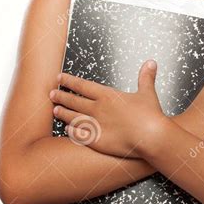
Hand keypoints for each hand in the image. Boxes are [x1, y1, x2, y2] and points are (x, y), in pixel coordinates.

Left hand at [49, 60, 167, 158]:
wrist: (151, 137)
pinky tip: (68, 129)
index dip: (69, 81)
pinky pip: (79, 135)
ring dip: (63, 113)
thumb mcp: (147, 93)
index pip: (82, 86)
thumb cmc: (150, 115)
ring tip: (55, 110)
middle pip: (74, 101)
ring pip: (73, 117)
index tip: (60, 78)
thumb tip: (151, 63)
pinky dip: (72, 131)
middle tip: (51, 94)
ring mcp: (96, 125)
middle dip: (61, 96)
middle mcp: (98, 109)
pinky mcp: (97, 141)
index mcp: (107, 96)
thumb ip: (146, 77)